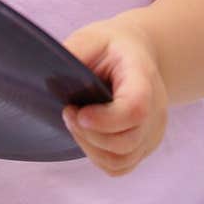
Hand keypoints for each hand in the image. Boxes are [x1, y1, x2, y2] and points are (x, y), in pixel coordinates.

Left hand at [61, 12, 167, 175]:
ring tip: (75, 123)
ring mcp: (153, 130)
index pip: (136, 109)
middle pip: (127, 140)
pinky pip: (122, 166)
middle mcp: (156, 108)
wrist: (135, 54)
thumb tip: (48, 71)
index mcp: (143, 77)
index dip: (106, 120)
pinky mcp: (145, 145)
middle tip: (68, 112)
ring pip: (122, 160)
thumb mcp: (92, 37)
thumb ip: (74, 53)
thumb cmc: (111, 46)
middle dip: (89, 135)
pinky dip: (99, 157)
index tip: (78, 112)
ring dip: (91, 148)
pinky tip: (87, 135)